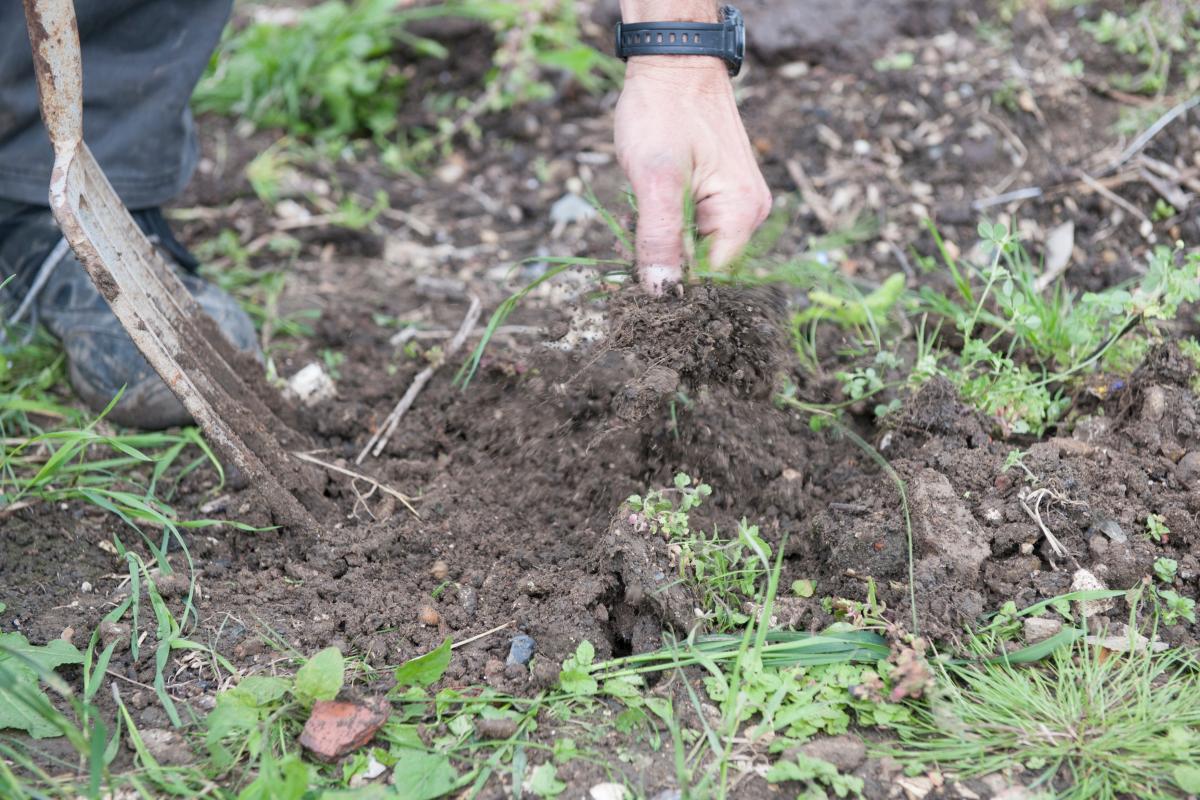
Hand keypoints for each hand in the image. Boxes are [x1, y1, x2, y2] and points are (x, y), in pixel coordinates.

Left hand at [614, 57, 771, 294]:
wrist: (673, 62)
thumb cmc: (665, 111)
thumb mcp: (656, 180)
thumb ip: (659, 238)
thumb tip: (662, 291)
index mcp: (741, 213)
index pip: (711, 277)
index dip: (674, 281)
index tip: (638, 271)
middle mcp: (748, 214)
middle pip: (703, 264)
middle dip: (664, 259)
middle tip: (628, 241)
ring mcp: (736, 203)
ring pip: (694, 247)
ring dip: (661, 241)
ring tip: (634, 218)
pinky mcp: (719, 194)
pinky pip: (692, 227)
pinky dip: (666, 224)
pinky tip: (645, 209)